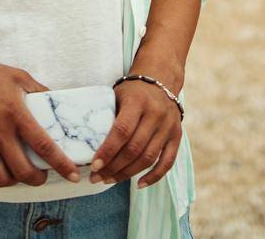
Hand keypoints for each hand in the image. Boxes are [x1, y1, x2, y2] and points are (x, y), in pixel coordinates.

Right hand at [0, 57, 82, 186]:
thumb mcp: (18, 76)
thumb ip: (39, 90)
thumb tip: (55, 100)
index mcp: (16, 114)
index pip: (44, 146)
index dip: (62, 164)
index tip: (73, 175)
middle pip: (23, 171)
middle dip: (37, 179)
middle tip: (41, 175)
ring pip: (1, 179)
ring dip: (14, 182)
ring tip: (19, 174)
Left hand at [89, 74, 182, 188]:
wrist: (161, 80)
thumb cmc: (132, 92)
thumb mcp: (116, 96)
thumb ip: (107, 118)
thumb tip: (87, 147)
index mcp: (137, 102)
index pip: (122, 131)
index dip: (107, 151)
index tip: (94, 166)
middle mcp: (156, 114)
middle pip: (134, 148)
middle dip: (113, 167)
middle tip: (96, 177)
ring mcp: (168, 126)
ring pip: (148, 158)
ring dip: (127, 173)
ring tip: (109, 180)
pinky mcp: (177, 135)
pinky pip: (167, 162)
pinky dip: (154, 176)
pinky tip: (138, 184)